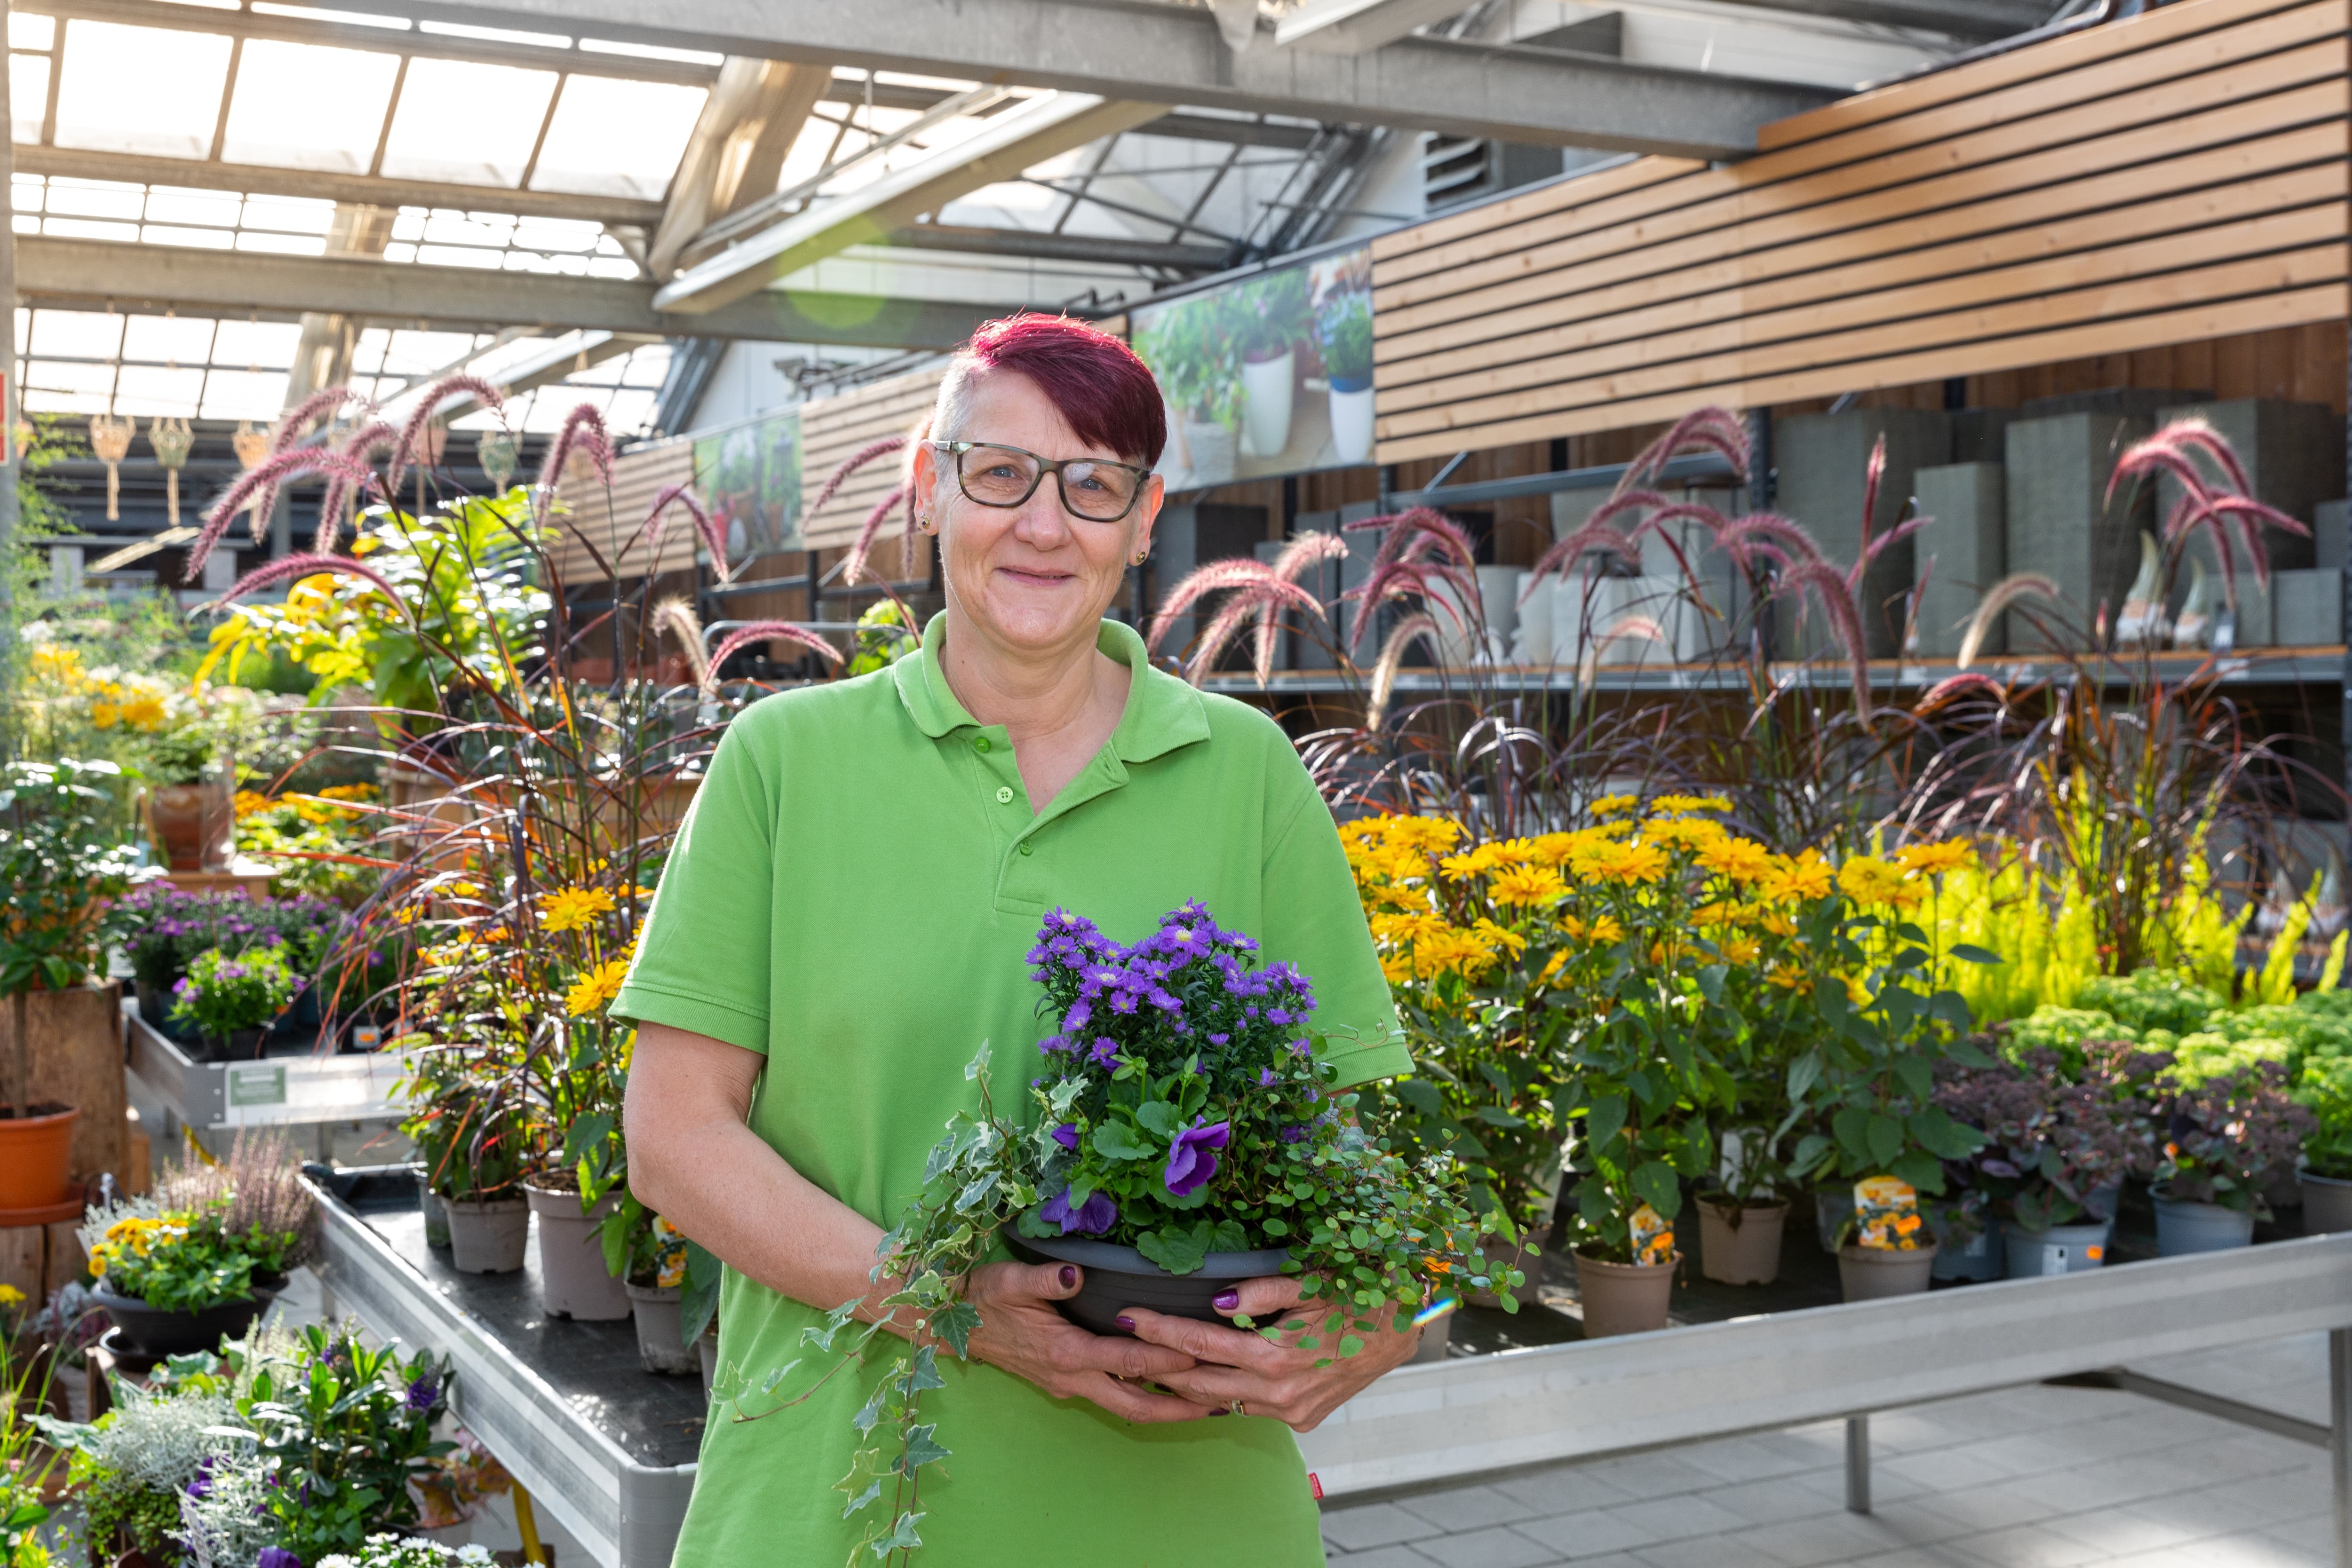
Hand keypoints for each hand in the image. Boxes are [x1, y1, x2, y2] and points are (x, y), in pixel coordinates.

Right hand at [960, 1260, 1209, 1423]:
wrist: (951, 1323)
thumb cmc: (984, 1297)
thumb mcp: (1010, 1280)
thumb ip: (1044, 1279)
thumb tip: (1076, 1274)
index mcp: (1065, 1352)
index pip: (1127, 1360)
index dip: (1166, 1358)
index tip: (1201, 1356)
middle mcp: (1071, 1376)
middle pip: (1135, 1404)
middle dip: (1179, 1408)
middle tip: (1222, 1401)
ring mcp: (1068, 1385)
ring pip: (1126, 1407)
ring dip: (1166, 1408)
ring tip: (1207, 1402)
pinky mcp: (1065, 1383)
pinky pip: (1112, 1397)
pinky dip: (1143, 1396)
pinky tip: (1165, 1386)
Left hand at [1119, 1276, 1422, 1432]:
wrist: (1403, 1326)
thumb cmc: (1355, 1292)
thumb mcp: (1309, 1281)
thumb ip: (1261, 1292)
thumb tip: (1217, 1303)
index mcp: (1277, 1357)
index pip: (1198, 1344)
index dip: (1158, 1331)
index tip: (1126, 1317)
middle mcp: (1279, 1393)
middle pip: (1198, 1385)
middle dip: (1157, 1366)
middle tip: (1124, 1347)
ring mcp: (1290, 1411)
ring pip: (1220, 1403)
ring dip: (1185, 1387)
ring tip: (1151, 1365)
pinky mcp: (1302, 1419)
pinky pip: (1249, 1409)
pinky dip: (1223, 1395)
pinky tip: (1205, 1379)